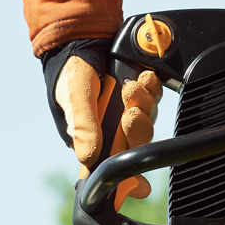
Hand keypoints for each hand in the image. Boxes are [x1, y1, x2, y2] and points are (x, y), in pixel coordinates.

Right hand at [54, 55, 161, 198]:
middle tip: (130, 113)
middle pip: (138, 143)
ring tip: (130, 87)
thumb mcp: (74, 98)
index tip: (141, 186)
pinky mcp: (141, 96)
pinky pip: (154, 98)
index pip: (117, 167)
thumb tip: (89, 160)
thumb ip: (83, 127)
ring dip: (144, 104)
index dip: (131, 181)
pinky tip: (144, 78)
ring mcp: (130, 113)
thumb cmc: (70, 72)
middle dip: (138, 129)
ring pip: (148, 119)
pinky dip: (151, 88)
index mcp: (96, 140)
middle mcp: (115, 131)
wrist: (81, 39)